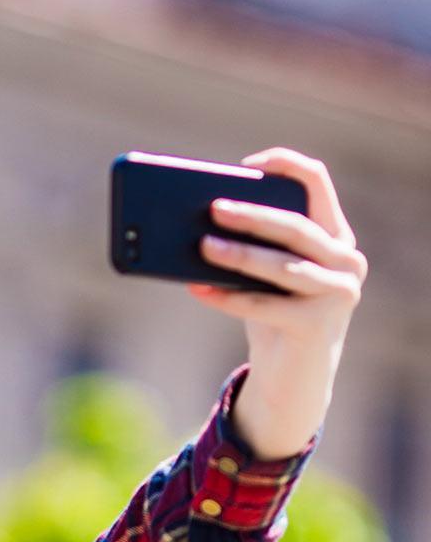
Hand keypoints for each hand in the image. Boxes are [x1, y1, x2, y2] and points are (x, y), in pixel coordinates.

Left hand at [186, 147, 366, 458]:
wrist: (294, 376)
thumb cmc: (274, 312)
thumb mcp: (267, 273)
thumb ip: (252, 244)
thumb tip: (197, 222)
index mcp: (334, 235)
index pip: (317, 182)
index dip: (284, 165)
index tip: (246, 165)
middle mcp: (346, 261)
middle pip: (296, 227)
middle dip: (253, 215)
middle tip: (214, 208)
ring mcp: (338, 294)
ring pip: (282, 267)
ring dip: (239, 255)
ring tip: (202, 246)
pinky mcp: (318, 327)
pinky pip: (266, 307)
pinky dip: (229, 297)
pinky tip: (198, 289)